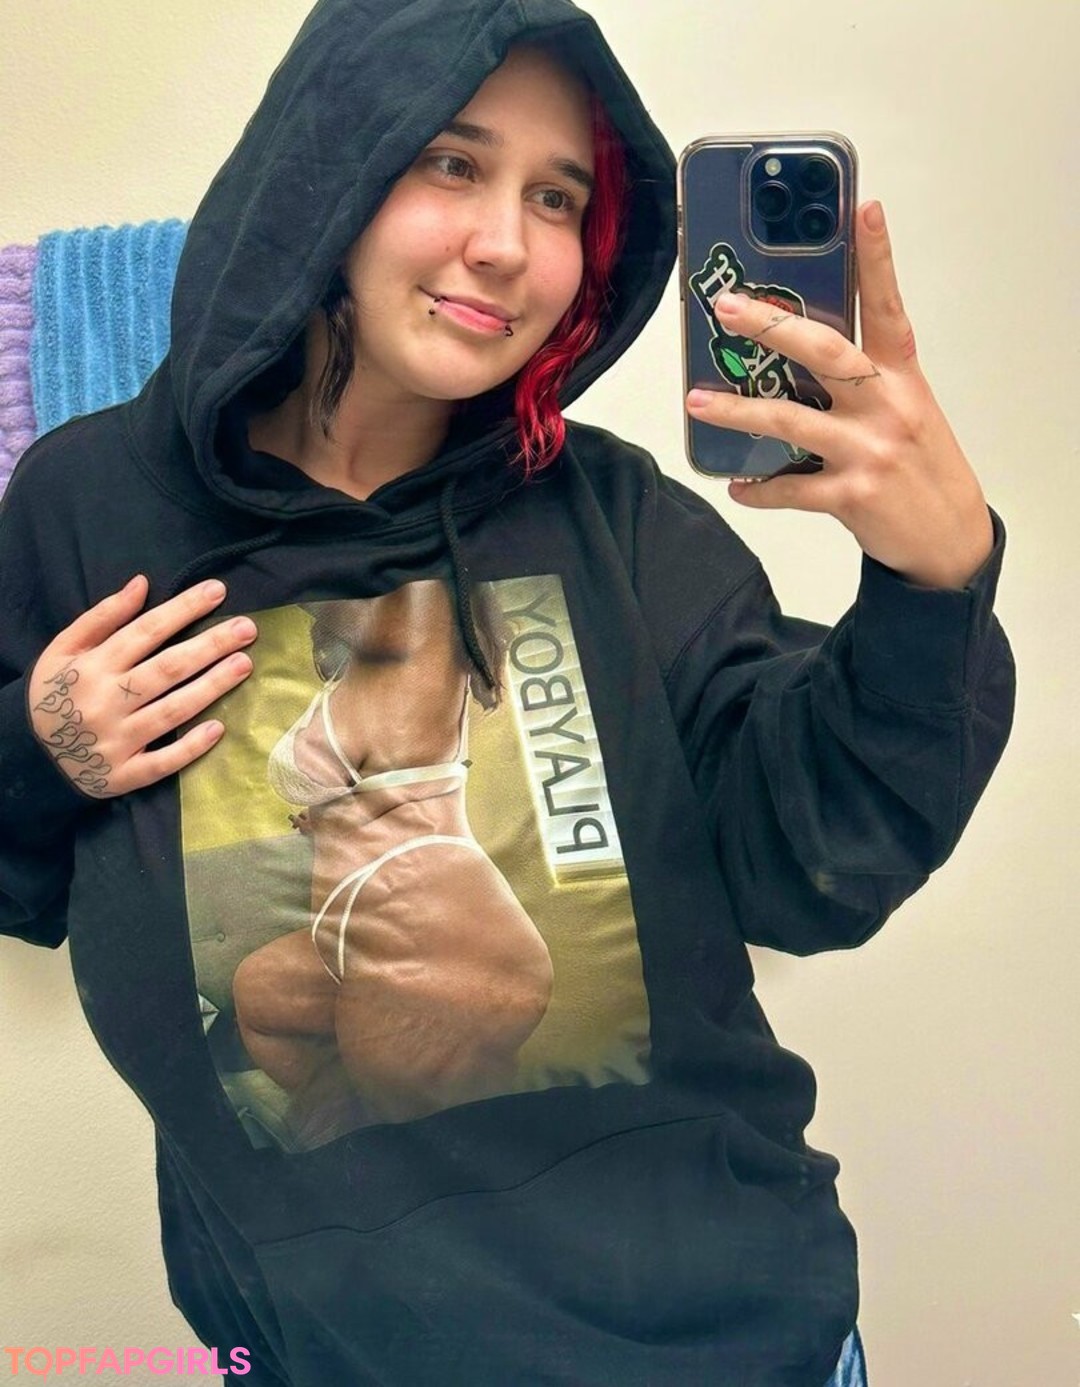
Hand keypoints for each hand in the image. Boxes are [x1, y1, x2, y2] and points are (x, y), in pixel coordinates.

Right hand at [28, 575, 256, 797]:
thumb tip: (142, 583)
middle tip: (247, 628)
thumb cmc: (55, 693)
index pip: (146, 631)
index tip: (218, 591)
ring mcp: (117, 740)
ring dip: (211, 687)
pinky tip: (219, 729)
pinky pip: (162, 762)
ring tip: (245, 664)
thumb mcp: (64, 649)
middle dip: (210, 646)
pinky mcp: (124, 774)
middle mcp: (107, 701)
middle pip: (167, 668)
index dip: (183, 609)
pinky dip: (190, 747)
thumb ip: (102, 617)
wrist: (30, 754)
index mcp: (93, 666)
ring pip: (171, 711)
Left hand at [685, 200, 993, 588]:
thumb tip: (798, 354)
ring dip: (737, 411)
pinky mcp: (852, 495)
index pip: (888, 306)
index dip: (876, 258)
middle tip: (725, 308)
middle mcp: (886, 406)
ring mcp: (868, 450)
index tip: (863, 209)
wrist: (949, 540)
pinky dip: (759, 489)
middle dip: (771, 327)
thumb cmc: (922, 466)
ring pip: (790, 420)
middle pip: (825, 351)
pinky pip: (790, 489)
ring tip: (697, 402)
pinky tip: (737, 486)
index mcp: (902, 377)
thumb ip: (863, 380)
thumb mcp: (908, 410)